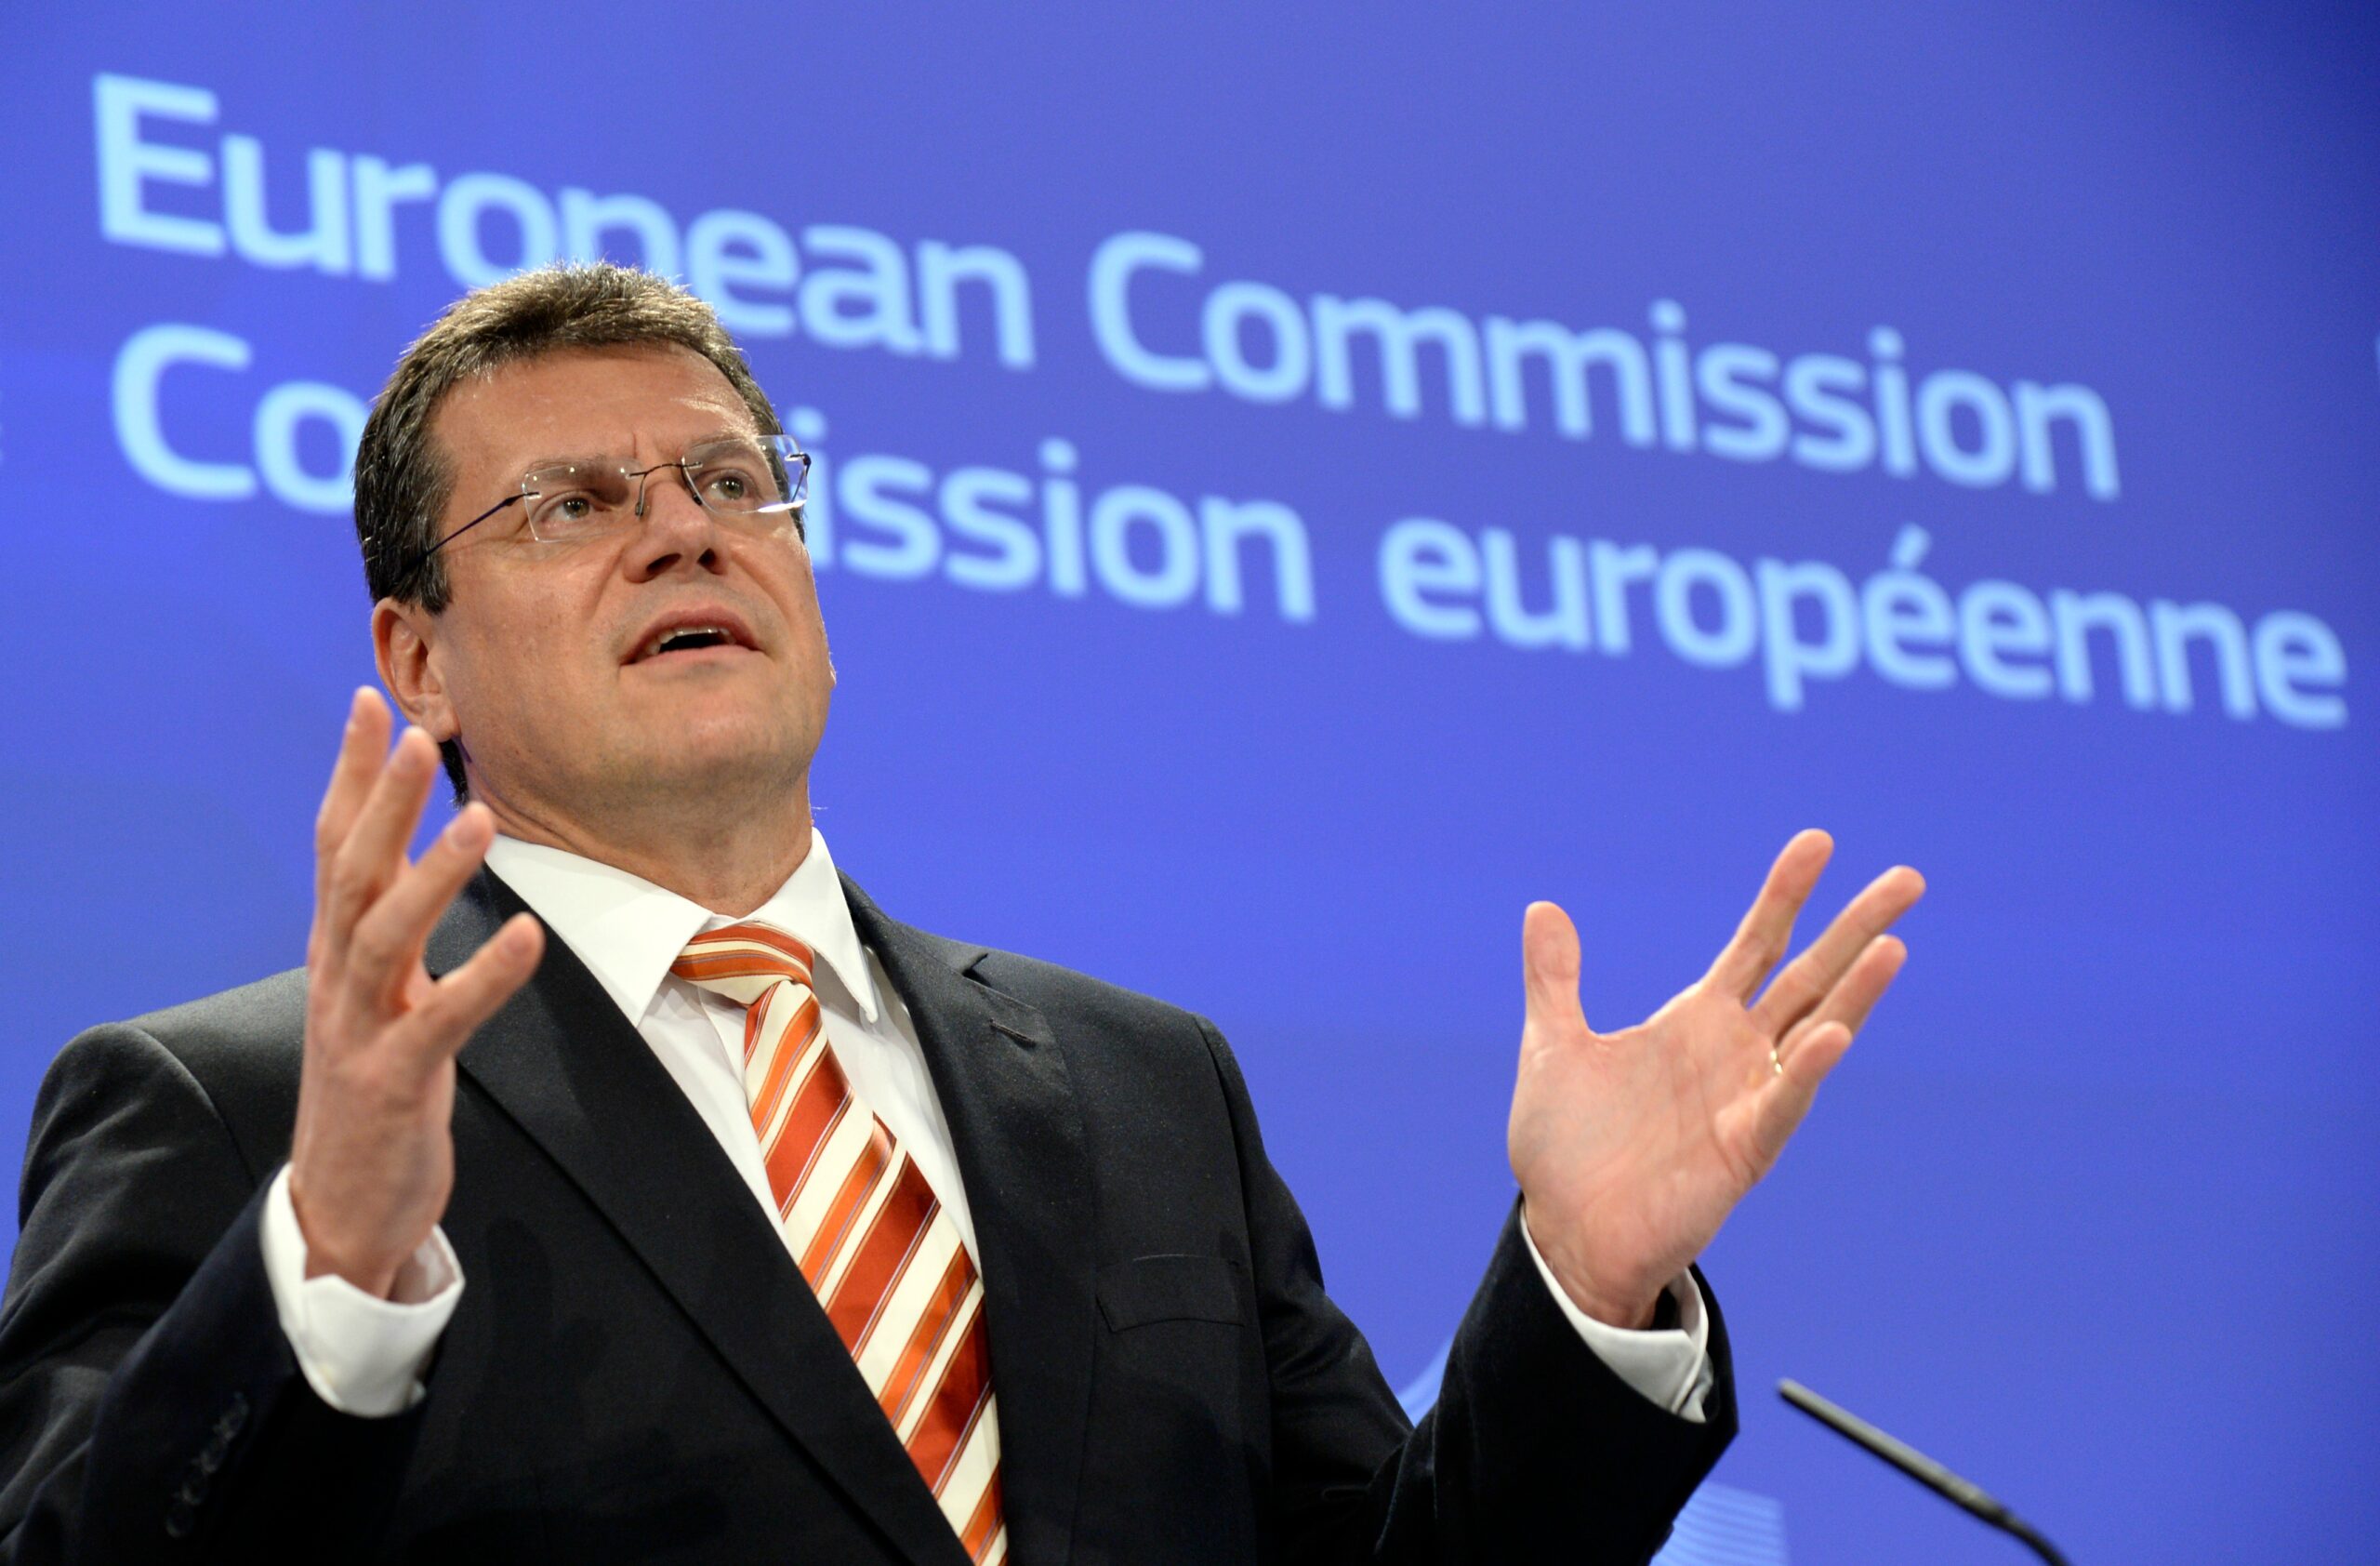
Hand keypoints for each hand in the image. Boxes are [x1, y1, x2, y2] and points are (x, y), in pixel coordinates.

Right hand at [286, 688, 543, 1297]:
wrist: (340, 1207)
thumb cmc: (372, 1090)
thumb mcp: (378, 996)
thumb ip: (391, 926)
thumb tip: (413, 855)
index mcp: (336, 953)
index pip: (334, 845)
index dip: (352, 775)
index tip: (372, 701)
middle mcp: (337, 979)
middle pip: (350, 872)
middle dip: (382, 799)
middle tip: (417, 730)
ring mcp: (357, 1030)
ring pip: (383, 934)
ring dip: (431, 874)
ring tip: (479, 816)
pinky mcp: (393, 1081)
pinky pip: (438, 1021)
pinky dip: (482, 977)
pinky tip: (525, 937)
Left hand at [1507, 830, 1922, 1326]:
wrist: (1565, 1234)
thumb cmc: (1568, 1150)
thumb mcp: (1553, 1046)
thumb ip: (1555, 979)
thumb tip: (1543, 908)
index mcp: (1696, 1022)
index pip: (1755, 944)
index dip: (1785, 894)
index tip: (1818, 842)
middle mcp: (1734, 1053)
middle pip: (1809, 975)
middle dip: (1855, 928)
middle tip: (1908, 879)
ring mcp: (1746, 1100)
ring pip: (1815, 1032)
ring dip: (1855, 992)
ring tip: (1893, 944)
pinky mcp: (1743, 1150)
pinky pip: (1782, 1103)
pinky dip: (1806, 1069)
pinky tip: (1830, 1034)